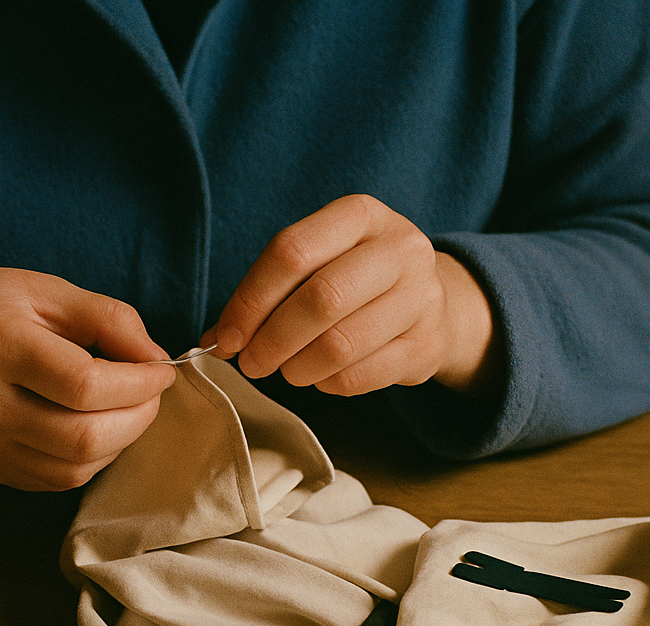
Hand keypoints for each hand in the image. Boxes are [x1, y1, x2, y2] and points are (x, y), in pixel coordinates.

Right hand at [0, 267, 176, 489]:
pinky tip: (94, 427)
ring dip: (119, 442)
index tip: (161, 370)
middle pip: (84, 437)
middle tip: (151, 394)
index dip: (139, 383)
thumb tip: (156, 360)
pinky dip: (91, 458)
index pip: (84, 384)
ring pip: (75, 468)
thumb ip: (108, 318)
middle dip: (138, 418)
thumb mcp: (43, 290)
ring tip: (126, 409)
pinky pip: (56, 479)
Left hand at [202, 194, 497, 396]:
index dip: (250, 300)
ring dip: (297, 367)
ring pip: (341, 344)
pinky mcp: (426, 346)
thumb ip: (267, 294)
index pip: (292, 251)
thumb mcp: (317, 264)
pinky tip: (320, 377)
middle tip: (251, 363)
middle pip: (321, 298)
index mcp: (361, 216)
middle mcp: (399, 249)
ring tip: (286, 370)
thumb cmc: (355, 282)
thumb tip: (216, 339)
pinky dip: (327, 384)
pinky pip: (359, 376)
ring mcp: (421, 298)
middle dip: (272, 339)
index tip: (227, 337)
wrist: (433, 303)